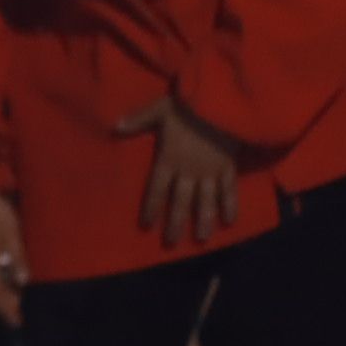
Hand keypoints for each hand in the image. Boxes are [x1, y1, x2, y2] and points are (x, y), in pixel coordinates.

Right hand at [0, 190, 28, 329]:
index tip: (18, 323)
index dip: (6, 309)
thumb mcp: (9, 231)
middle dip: (7, 307)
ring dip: (5, 297)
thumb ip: (15, 256)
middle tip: (21, 319)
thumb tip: (22, 282)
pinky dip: (3, 285)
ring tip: (20, 307)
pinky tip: (14, 287)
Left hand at [115, 93, 241, 248]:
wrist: (221, 101)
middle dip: (175, 223)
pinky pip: (229, 190)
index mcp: (169, 159)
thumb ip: (139, 120)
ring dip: (203, 221)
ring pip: (205, 202)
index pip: (156, 189)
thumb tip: (114, 127)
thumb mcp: (159, 109)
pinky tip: (230, 221)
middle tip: (171, 243)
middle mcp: (188, 171)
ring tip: (202, 239)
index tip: (147, 225)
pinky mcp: (229, 167)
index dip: (151, 208)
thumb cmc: (187, 105)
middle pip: (180, 202)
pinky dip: (230, 206)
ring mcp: (210, 171)